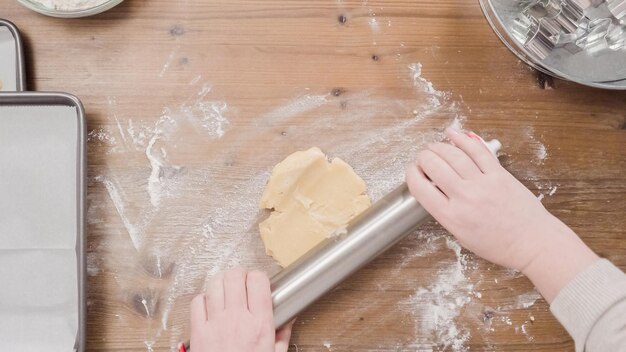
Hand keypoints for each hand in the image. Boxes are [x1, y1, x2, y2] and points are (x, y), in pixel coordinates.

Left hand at [190, 269, 292, 351]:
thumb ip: (282, 334)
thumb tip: (289, 318)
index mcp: (259, 324)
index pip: (258, 282)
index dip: (258, 276)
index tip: (258, 282)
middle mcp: (237, 319)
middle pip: (235, 276)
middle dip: (239, 274)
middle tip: (241, 281)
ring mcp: (215, 323)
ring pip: (215, 284)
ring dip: (221, 282)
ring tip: (225, 289)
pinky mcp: (198, 331)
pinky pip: (197, 302)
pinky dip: (203, 299)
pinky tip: (210, 305)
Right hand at [406, 128, 596, 301]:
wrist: (532, 242)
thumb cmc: (499, 244)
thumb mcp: (461, 237)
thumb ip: (446, 214)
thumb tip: (436, 191)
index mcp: (451, 217)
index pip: (420, 188)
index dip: (411, 174)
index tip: (412, 170)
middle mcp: (464, 197)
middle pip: (434, 166)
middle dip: (423, 157)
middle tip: (422, 157)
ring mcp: (483, 183)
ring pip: (453, 155)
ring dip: (439, 147)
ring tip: (433, 146)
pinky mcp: (499, 174)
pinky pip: (477, 151)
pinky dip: (462, 140)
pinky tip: (453, 134)